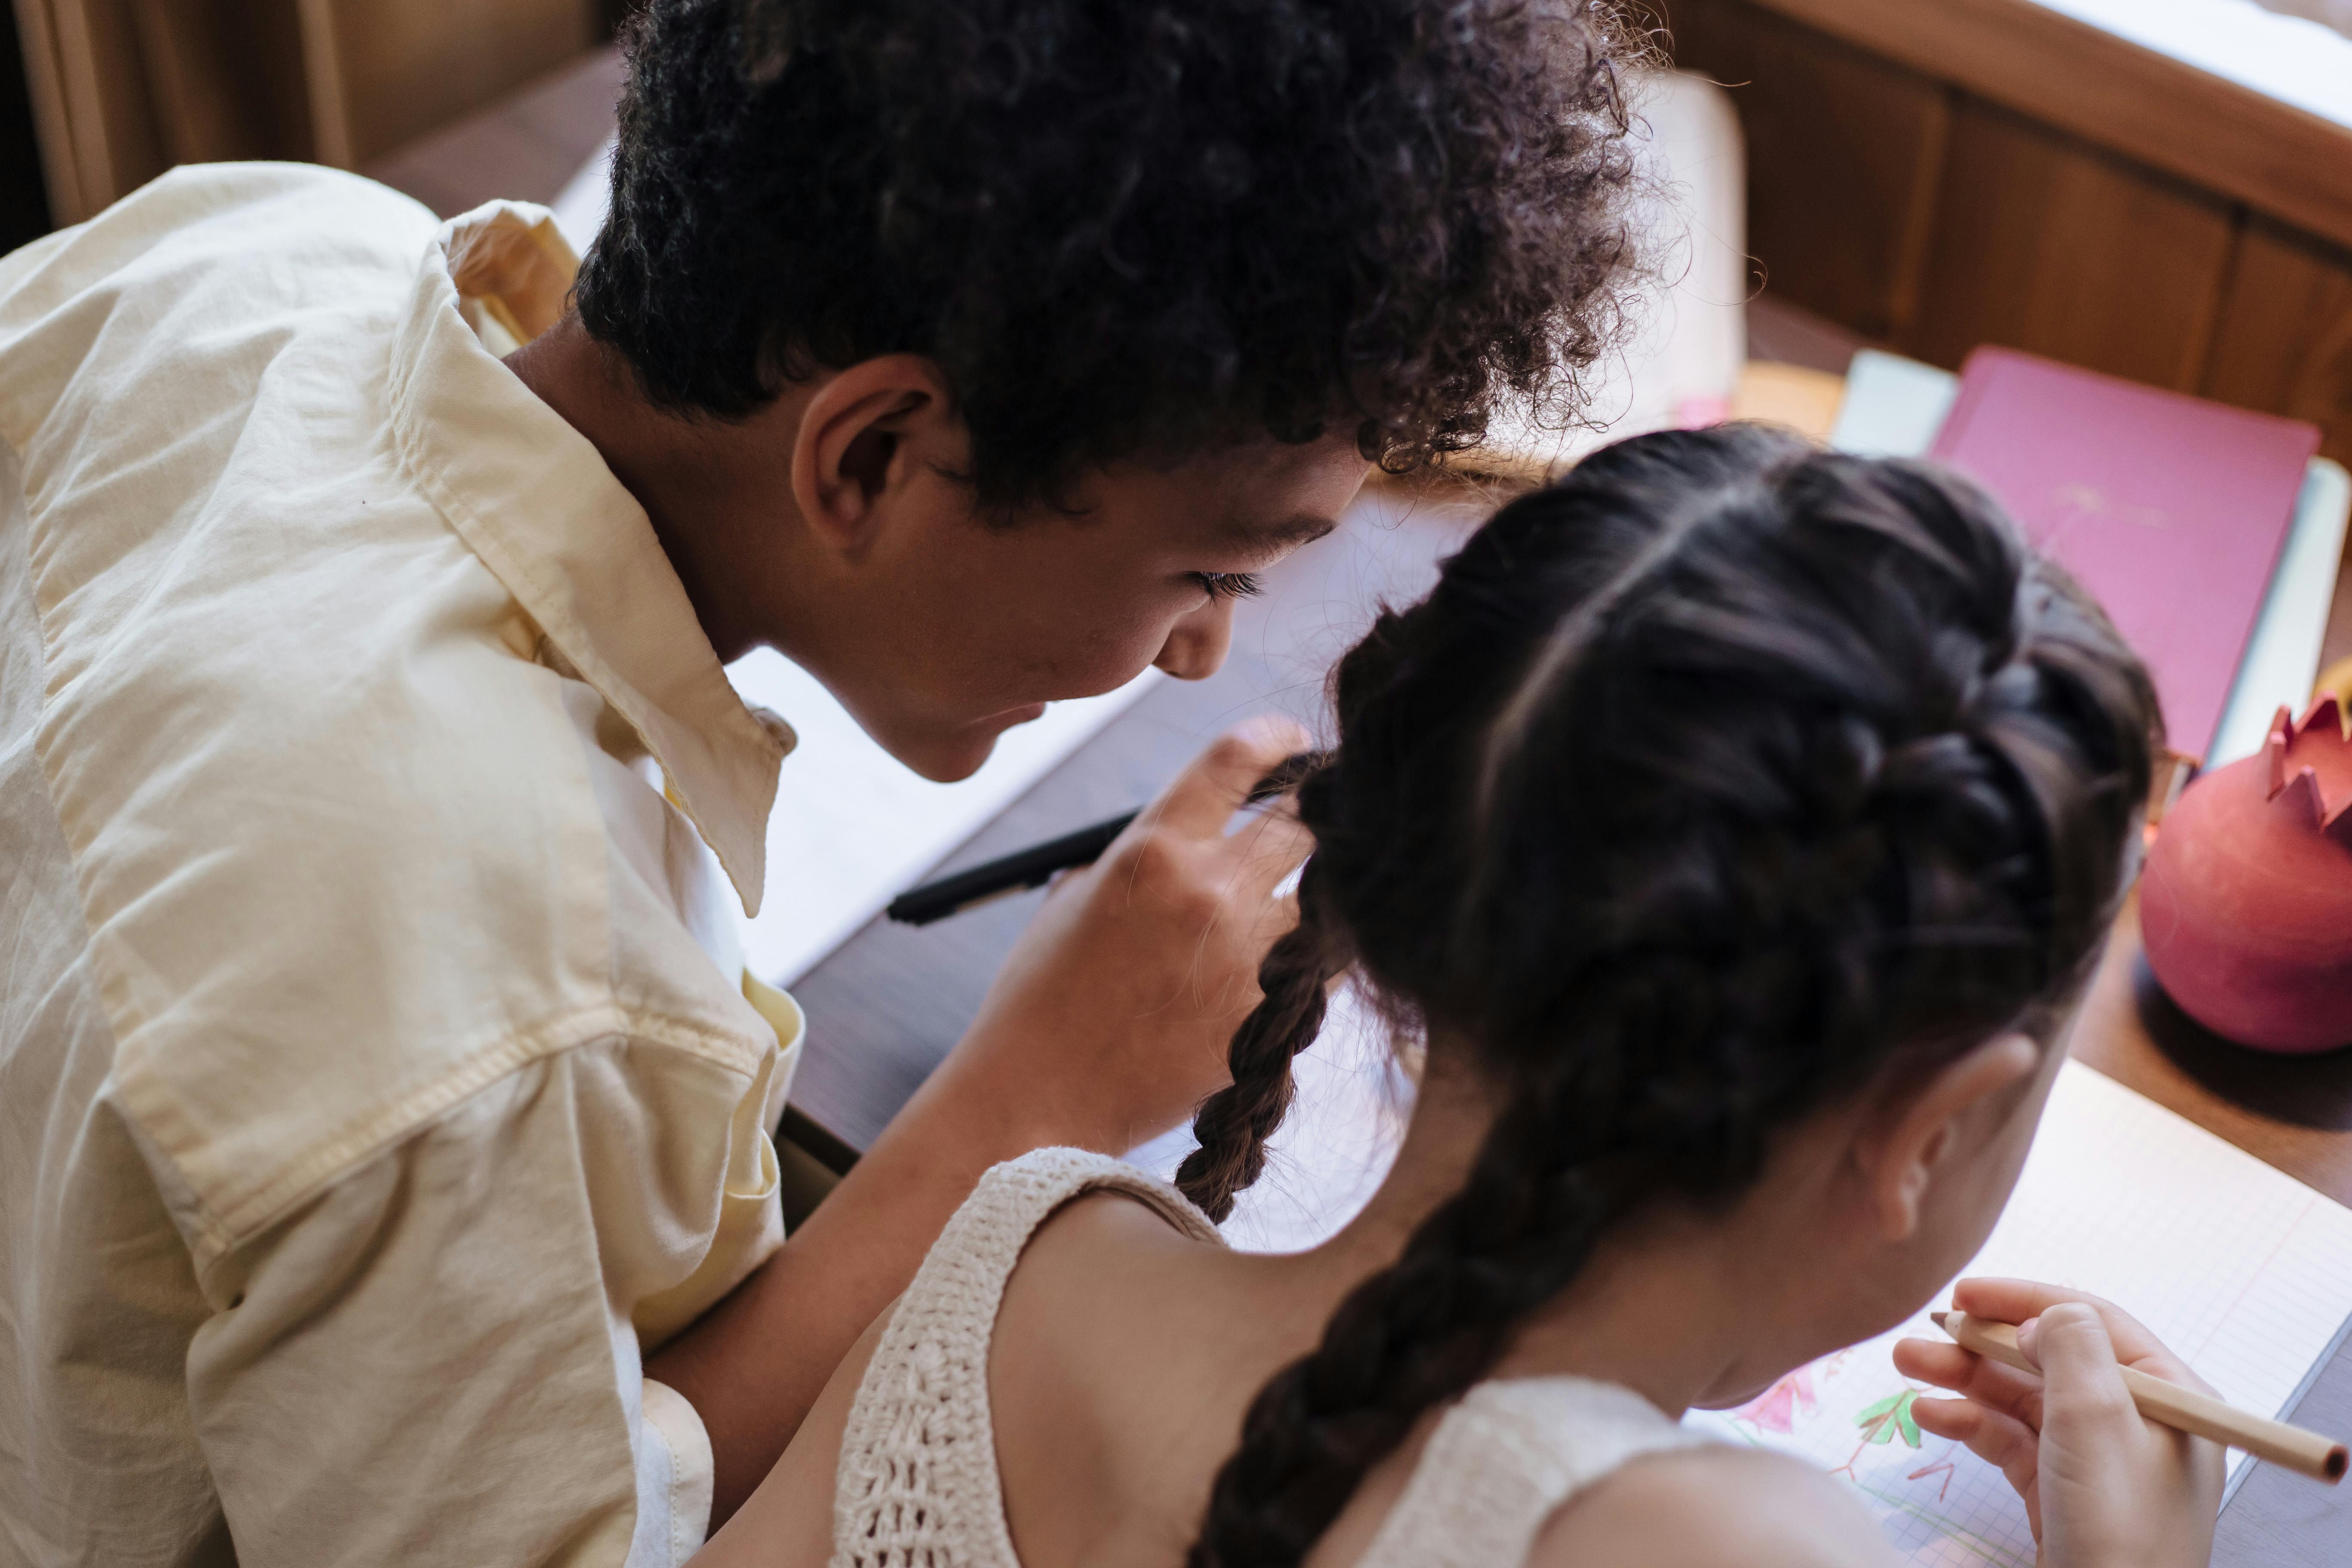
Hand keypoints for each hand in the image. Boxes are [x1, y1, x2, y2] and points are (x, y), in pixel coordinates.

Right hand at [938, 716, 1314, 1154]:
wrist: (1040, 1099)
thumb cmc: (1043, 998)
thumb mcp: (1077, 899)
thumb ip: (1141, 856)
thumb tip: (1196, 833)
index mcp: (1152, 849)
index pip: (1237, 760)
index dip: (1276, 741)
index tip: (1291, 743)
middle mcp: (1207, 891)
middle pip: (1304, 820)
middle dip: (1313, 813)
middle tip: (1318, 813)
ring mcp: (1245, 957)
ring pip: (1324, 899)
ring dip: (1314, 896)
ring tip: (1298, 902)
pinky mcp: (1266, 1019)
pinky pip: (1316, 971)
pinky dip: (1307, 962)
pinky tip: (1283, 967)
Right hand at [1893, 1278, 2223, 1567]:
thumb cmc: (2115, 1523)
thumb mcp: (2096, 1415)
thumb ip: (2071, 1344)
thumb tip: (2044, 1317)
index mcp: (2168, 1397)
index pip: (2092, 1322)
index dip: (2024, 1300)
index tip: (1964, 1294)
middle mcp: (2137, 1424)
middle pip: (2047, 1359)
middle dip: (1980, 1343)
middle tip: (1921, 1335)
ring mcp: (2098, 1462)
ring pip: (2022, 1399)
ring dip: (1963, 1378)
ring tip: (1906, 1365)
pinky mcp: (2063, 1495)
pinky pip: (2012, 1441)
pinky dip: (1970, 1422)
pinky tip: (1930, 1415)